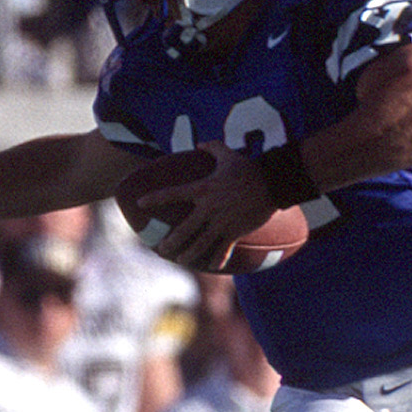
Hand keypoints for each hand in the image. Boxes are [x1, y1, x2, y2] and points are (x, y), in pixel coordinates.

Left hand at [137, 143, 277, 271]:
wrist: (272, 183)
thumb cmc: (249, 169)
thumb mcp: (228, 154)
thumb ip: (212, 147)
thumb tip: (200, 144)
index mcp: (203, 189)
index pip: (172, 194)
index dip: (154, 198)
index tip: (140, 203)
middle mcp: (209, 208)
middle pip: (184, 229)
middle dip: (171, 241)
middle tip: (161, 249)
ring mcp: (221, 222)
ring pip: (201, 243)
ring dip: (189, 254)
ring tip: (181, 261)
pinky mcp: (235, 231)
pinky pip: (223, 249)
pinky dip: (217, 259)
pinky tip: (212, 266)